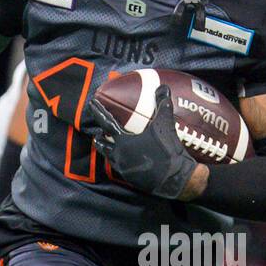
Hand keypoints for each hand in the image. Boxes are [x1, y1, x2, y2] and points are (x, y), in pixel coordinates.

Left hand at [82, 84, 196, 200]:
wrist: (174, 179)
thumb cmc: (167, 150)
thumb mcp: (165, 124)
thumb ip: (163, 104)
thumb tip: (163, 87)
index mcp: (123, 141)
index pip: (107, 123)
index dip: (98, 112)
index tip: (91, 104)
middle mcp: (120, 155)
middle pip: (103, 144)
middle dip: (99, 137)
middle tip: (97, 132)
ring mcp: (124, 168)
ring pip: (110, 158)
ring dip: (107, 150)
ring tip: (107, 145)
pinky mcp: (132, 178)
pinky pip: (120, 167)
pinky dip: (119, 160)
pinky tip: (125, 159)